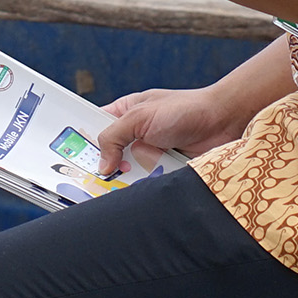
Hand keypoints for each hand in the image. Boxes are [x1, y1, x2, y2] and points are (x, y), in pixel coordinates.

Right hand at [96, 84, 248, 174]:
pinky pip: (150, 183)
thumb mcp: (140, 117)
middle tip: (99, 180)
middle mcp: (136, 135)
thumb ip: (113, 136)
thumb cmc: (184, 109)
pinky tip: (146, 189)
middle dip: (108, 169)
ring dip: (130, 179)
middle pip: (111, 158)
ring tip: (127, 183)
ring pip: (130, 174)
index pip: (95, 130)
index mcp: (124, 114)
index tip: (72, 163)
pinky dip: (148, 187)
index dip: (84, 145)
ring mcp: (151, 153)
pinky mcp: (166, 169)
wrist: (225, 121)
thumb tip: (101, 166)